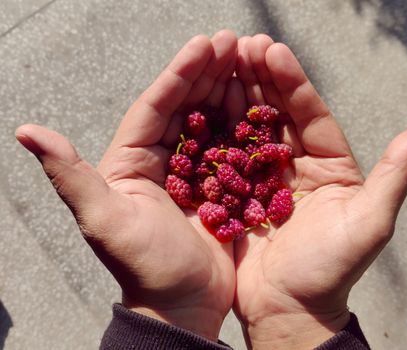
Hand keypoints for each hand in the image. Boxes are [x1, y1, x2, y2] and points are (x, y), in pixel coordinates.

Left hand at [15, 30, 238, 340]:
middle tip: (232, 41)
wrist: (181, 305)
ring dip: (228, 91)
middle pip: (184, 106)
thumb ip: (70, 175)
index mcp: (130, 161)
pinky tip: (260, 103)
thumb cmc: (144, 267)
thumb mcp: (104, 220)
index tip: (204, 43)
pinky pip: (231, 147)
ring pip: (209, 121)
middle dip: (207, 72)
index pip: (154, 106)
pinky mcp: (217, 186)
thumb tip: (27, 131)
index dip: (179, 73)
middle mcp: (159, 161)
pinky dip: (245, 124)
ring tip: (249, 61)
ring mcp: (192, 172)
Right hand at [232, 35, 406, 348]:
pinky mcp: (235, 193)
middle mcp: (295, 166)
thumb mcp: (368, 224)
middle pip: (276, 113)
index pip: (310, 113)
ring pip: (248, 128)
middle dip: (259, 78)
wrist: (288, 309)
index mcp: (329, 166)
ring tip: (218, 63)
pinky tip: (200, 106)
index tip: (272, 50)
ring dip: (234, 96)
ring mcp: (261, 178)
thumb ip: (393, 177)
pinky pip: (224, 156)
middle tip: (240, 44)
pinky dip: (213, 131)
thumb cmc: (330, 272)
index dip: (291, 81)